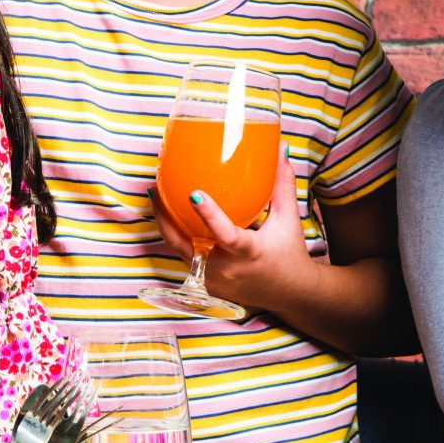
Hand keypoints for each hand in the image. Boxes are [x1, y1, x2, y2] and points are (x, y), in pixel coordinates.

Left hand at [152, 153, 313, 314]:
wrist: (288, 294)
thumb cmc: (288, 254)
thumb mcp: (288, 220)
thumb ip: (282, 184)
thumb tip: (281, 148)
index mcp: (247, 253)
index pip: (226, 235)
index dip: (209, 215)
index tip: (194, 195)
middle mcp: (225, 269)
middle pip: (185, 244)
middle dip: (165, 217)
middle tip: (155, 187)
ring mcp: (211, 278)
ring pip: (179, 250)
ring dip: (165, 223)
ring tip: (156, 195)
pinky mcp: (205, 281)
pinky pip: (185, 255)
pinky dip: (176, 235)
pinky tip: (169, 214)